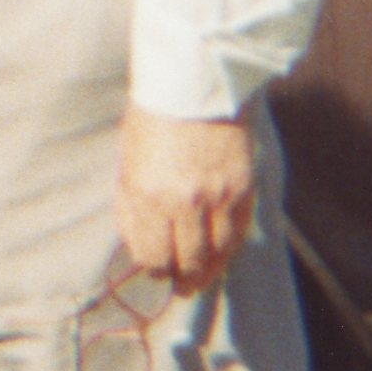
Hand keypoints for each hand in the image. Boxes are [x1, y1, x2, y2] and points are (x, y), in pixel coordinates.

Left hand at [115, 106, 256, 294]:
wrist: (195, 83)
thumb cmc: (152, 116)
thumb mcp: (127, 159)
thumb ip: (131, 202)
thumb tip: (137, 241)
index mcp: (147, 196)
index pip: (152, 255)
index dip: (153, 268)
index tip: (155, 271)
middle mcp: (184, 204)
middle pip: (187, 261)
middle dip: (182, 278)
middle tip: (181, 287)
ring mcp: (218, 198)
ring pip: (218, 253)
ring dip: (210, 271)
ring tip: (202, 279)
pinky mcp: (244, 188)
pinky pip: (239, 232)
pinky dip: (231, 248)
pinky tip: (224, 254)